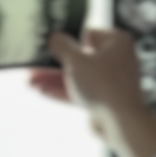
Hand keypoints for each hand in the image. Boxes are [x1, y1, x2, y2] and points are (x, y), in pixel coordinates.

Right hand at [30, 28, 147, 140]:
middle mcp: (117, 60)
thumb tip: (56, 39)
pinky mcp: (104, 99)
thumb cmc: (108, 88)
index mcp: (117, 42)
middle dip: (55, 64)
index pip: (86, 34)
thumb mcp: (77, 61)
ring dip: (55, 79)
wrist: (121, 122)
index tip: (50, 43)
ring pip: (78, 77)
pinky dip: (63, 91)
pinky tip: (43, 91)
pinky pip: (80, 91)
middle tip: (38, 63)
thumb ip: (62, 47)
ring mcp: (111, 81)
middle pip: (80, 57)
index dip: (66, 39)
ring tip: (34, 80)